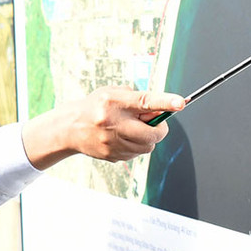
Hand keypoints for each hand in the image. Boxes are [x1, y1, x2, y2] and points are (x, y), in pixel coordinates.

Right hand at [22, 87, 185, 168]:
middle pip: (152, 133)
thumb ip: (140, 99)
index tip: (180, 103)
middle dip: (159, 130)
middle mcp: (113, 123)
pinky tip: (122, 139)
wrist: (70, 128)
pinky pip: (136, 154)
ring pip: (147, 146)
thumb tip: (162, 111)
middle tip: (154, 123)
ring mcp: (112, 142)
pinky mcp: (112, 156)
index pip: (144, 101)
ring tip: (132, 129)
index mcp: (115, 102)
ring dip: (147, 139)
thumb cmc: (97, 106)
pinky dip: (135, 147)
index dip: (164, 103)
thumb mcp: (115, 94)